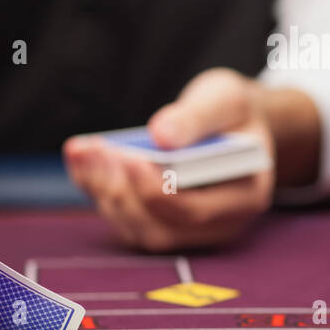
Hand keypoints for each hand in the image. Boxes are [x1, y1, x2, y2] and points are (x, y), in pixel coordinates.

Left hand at [64, 68, 276, 251]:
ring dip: (106, 192)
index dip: (156, 191)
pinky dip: (98, 191)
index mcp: (246, 195)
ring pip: (138, 230)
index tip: (127, 158)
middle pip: (162, 228)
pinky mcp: (162, 224)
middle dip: (123, 191)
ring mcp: (190, 231)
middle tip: (99, 151)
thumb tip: (161, 135)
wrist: (231, 124)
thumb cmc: (232, 112)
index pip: (195, 210)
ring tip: (86, 152)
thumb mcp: (225, 98)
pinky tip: (82, 158)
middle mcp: (220, 224)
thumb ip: (197, 116)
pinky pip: (126, 219)